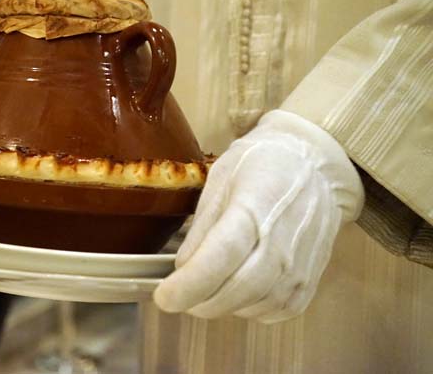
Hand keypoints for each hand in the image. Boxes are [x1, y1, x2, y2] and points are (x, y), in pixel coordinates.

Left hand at [154, 110, 363, 322]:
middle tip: (178, 294)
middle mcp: (281, 242)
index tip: (164, 297)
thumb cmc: (261, 166)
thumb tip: (182, 268)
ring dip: (220, 305)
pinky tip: (236, 289)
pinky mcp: (309, 282)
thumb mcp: (220, 181)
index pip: (219, 258)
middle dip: (197, 301)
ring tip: (208, 285)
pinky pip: (272, 312)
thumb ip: (202, 226)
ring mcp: (300, 266)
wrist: (314, 166)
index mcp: (254, 208)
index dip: (188, 285)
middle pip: (235, 290)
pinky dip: (247, 308)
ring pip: (252, 306)